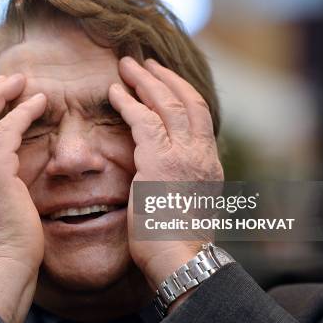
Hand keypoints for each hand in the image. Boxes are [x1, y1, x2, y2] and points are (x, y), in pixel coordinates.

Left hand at [108, 57, 222, 299]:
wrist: (179, 259)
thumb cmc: (177, 239)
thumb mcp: (187, 203)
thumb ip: (180, 179)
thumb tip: (166, 171)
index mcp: (208, 162)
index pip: (199, 114)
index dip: (181, 91)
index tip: (164, 80)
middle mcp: (201, 153)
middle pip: (186, 100)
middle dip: (163, 77)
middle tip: (144, 62)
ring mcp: (184, 155)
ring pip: (166, 104)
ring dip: (144, 81)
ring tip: (127, 66)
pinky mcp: (159, 161)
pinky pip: (142, 121)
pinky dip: (127, 103)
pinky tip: (114, 92)